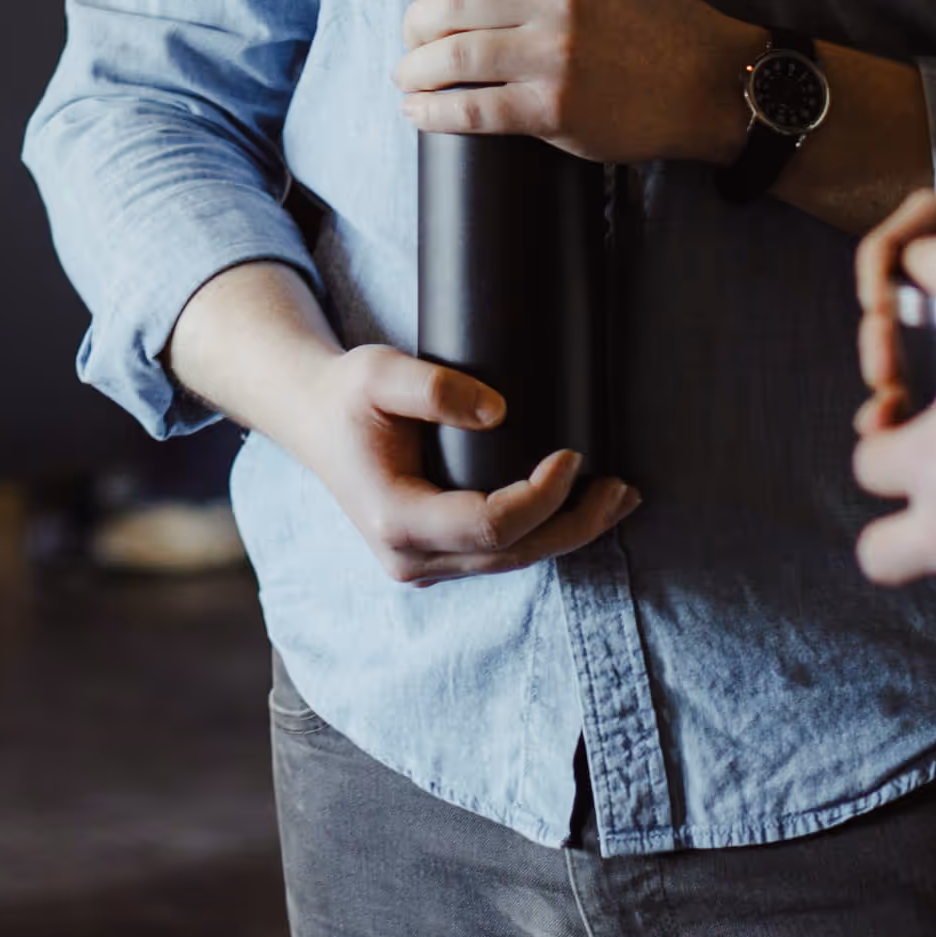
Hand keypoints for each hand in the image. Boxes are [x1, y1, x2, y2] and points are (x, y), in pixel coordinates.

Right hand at [281, 341, 642, 587]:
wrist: (314, 419)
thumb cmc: (346, 393)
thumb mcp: (378, 370)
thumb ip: (432, 387)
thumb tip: (500, 412)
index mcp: (395, 519)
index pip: (488, 526)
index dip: (540, 497)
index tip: (572, 455)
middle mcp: (409, 558)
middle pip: (512, 555)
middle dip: (574, 524)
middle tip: (622, 487)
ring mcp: (422, 565)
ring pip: (512, 563)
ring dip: (569, 534)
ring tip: (619, 498)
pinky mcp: (436, 557)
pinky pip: (500, 557)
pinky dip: (544, 534)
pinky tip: (581, 510)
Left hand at [398, 0, 760, 167]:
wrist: (710, 82)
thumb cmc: (657, 19)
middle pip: (447, 2)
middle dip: (415, 25)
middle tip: (413, 40)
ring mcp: (555, 52)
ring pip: (451, 56)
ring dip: (415, 70)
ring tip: (409, 76)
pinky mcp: (554, 107)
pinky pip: (472, 109)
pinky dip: (434, 112)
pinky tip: (419, 110)